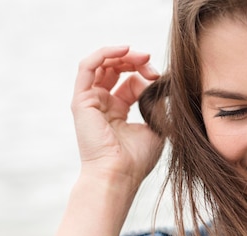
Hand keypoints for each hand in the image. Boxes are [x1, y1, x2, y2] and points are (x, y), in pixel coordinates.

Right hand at [71, 46, 163, 190]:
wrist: (118, 175)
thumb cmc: (137, 160)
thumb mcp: (155, 127)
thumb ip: (157, 104)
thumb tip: (165, 85)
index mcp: (119, 111)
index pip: (131, 82)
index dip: (147, 75)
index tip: (161, 79)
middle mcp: (102, 104)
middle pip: (116, 69)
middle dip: (135, 61)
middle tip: (151, 63)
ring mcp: (90, 101)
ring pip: (103, 64)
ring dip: (123, 55)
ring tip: (142, 56)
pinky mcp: (81, 100)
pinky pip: (88, 66)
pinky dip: (105, 53)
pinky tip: (125, 49)